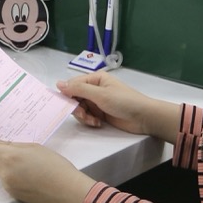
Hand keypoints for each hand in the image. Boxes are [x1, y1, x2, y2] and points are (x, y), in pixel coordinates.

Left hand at [0, 137, 94, 202]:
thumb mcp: (34, 147)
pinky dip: (12, 176)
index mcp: (9, 157)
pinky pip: (6, 181)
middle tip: (9, 149)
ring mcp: (8, 186)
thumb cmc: (55, 165)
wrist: (67, 191)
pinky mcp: (14, 195)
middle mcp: (4, 172)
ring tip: (23, 163)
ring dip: (4, 165)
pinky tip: (28, 175)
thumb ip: (14, 145)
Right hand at [56, 72, 179, 142]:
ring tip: (93, 121)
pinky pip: (87, 116)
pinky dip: (89, 120)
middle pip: (75, 97)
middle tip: (83, 115)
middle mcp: (94, 89)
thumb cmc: (124, 101)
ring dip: (84, 116)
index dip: (67, 94)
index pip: (73, 84)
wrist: (144, 117)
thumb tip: (58, 84)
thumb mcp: (100, 94)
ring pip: (80, 108)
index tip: (65, 105)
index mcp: (95, 79)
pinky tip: (97, 123)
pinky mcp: (101, 113)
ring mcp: (97, 101)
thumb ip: (79, 89)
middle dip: (77, 108)